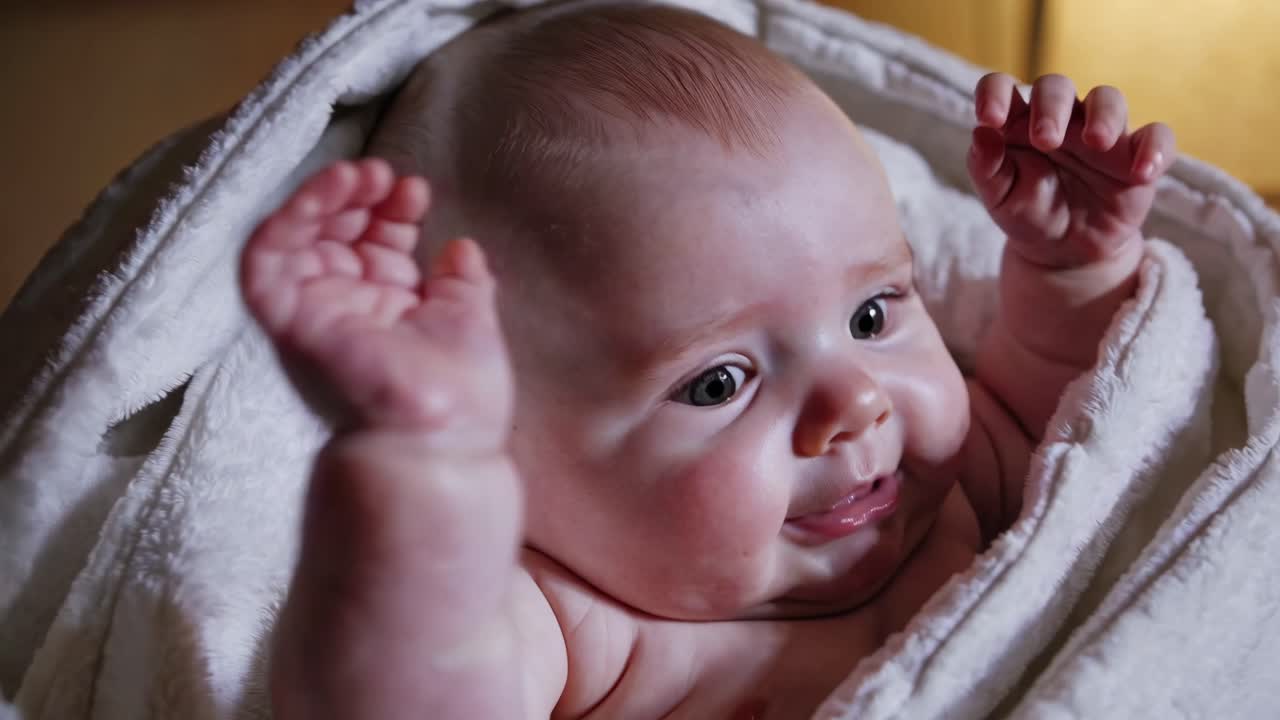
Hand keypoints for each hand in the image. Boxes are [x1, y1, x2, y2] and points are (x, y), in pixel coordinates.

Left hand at [967, 73, 1175, 267]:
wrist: (1064, 251)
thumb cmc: (1028, 213)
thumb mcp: (1000, 198)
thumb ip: (986, 168)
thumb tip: (980, 133)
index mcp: (1017, 122)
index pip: (1002, 86)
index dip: (994, 92)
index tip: (989, 118)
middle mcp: (1060, 118)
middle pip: (1057, 87)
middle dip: (1051, 107)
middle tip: (1045, 140)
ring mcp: (1100, 131)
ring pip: (1107, 99)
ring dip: (1103, 116)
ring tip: (1096, 142)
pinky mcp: (1136, 153)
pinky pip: (1156, 136)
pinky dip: (1155, 149)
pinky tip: (1142, 172)